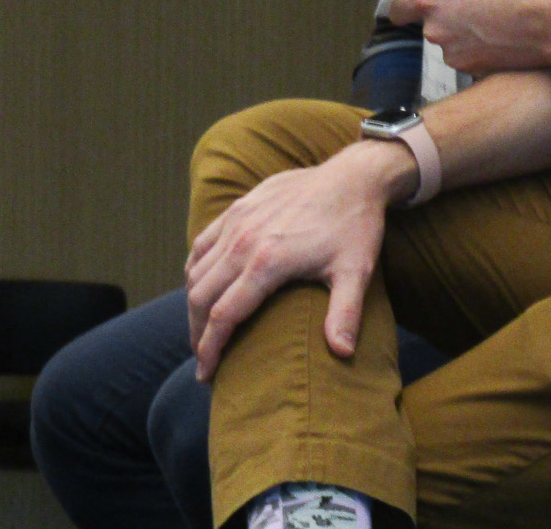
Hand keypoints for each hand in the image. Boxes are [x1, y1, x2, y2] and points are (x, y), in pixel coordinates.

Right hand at [183, 142, 406, 378]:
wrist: (355, 176)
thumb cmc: (356, 226)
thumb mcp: (355, 271)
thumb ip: (346, 313)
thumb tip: (343, 353)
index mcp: (268, 262)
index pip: (222, 316)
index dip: (209, 349)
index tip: (205, 374)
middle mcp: (244, 241)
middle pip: (200, 297)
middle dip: (196, 333)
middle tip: (203, 357)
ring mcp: (238, 221)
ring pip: (196, 271)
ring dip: (194, 303)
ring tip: (202, 328)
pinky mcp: (239, 207)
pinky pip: (202, 244)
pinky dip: (196, 269)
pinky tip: (202, 285)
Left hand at [388, 0, 550, 74]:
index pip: (398, 9)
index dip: (406, 5)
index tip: (418, 4)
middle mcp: (435, 29)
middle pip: (430, 24)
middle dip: (448, 15)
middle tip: (478, 3)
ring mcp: (453, 54)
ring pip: (451, 42)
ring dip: (464, 34)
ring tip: (495, 21)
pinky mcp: (472, 71)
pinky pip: (469, 57)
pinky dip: (480, 50)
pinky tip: (503, 38)